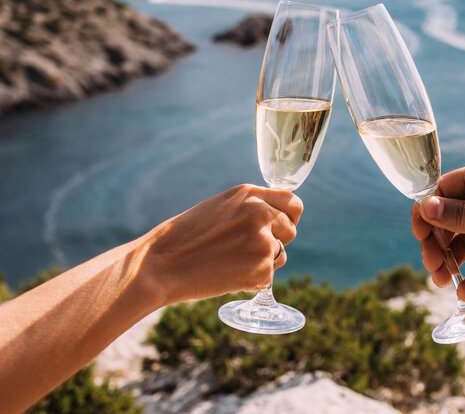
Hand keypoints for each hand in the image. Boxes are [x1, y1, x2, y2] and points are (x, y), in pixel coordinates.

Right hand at [140, 184, 302, 304]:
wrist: (161, 264)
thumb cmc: (186, 236)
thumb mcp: (221, 207)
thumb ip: (252, 206)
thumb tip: (281, 217)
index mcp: (251, 194)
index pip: (294, 204)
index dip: (289, 217)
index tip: (280, 226)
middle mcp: (261, 213)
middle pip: (290, 230)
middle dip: (275, 240)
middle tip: (244, 249)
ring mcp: (263, 242)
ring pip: (281, 254)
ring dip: (263, 261)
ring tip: (230, 260)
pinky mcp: (262, 269)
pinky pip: (268, 276)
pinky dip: (253, 279)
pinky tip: (228, 274)